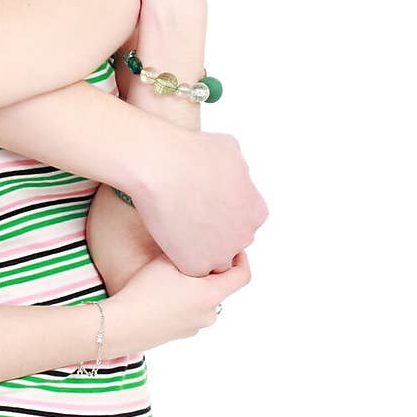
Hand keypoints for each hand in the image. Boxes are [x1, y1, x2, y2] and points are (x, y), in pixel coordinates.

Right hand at [113, 251, 251, 349]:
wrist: (122, 325)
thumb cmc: (145, 290)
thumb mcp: (168, 261)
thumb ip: (190, 251)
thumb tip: (200, 246)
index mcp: (211, 294)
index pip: (243, 276)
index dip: (242, 259)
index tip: (233, 248)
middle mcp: (209, 313)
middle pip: (222, 287)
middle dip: (212, 272)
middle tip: (194, 256)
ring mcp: (196, 326)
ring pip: (205, 300)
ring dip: (198, 288)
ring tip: (175, 276)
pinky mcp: (182, 334)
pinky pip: (191, 312)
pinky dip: (186, 302)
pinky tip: (164, 295)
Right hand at [132, 124, 267, 275]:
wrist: (160, 165)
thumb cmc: (191, 152)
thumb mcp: (230, 150)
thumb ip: (238, 170)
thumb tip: (233, 174)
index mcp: (256, 210)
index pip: (243, 220)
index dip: (222, 213)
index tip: (203, 204)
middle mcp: (245, 234)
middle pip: (230, 241)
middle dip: (212, 232)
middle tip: (187, 214)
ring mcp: (222, 253)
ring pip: (212, 258)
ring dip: (198, 248)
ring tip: (175, 226)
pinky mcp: (197, 266)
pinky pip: (190, 266)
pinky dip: (180, 256)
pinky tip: (167, 234)